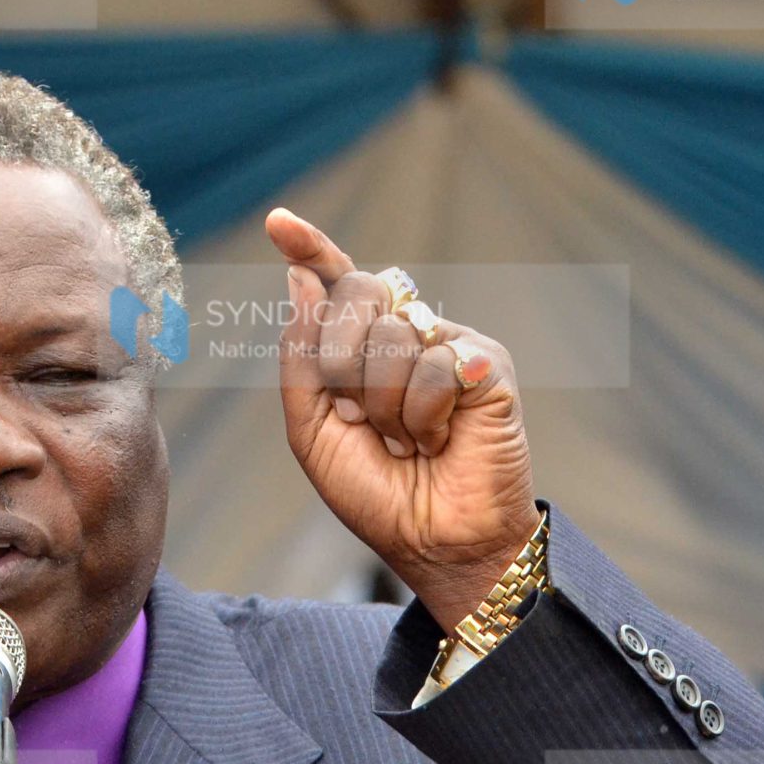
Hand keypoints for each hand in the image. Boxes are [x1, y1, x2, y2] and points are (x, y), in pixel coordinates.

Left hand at [267, 209, 538, 629]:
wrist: (434, 540)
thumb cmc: (376, 493)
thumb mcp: (312, 431)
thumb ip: (301, 358)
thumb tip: (300, 279)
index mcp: (360, 347)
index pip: (336, 284)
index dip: (311, 248)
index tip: (278, 222)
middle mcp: (405, 333)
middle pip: (354, 295)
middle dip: (340, 364)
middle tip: (362, 419)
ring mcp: (446, 342)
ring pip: (392, 335)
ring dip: (386, 407)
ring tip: (410, 441)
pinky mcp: (485, 361)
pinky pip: (435, 363)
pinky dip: (426, 416)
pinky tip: (443, 440)